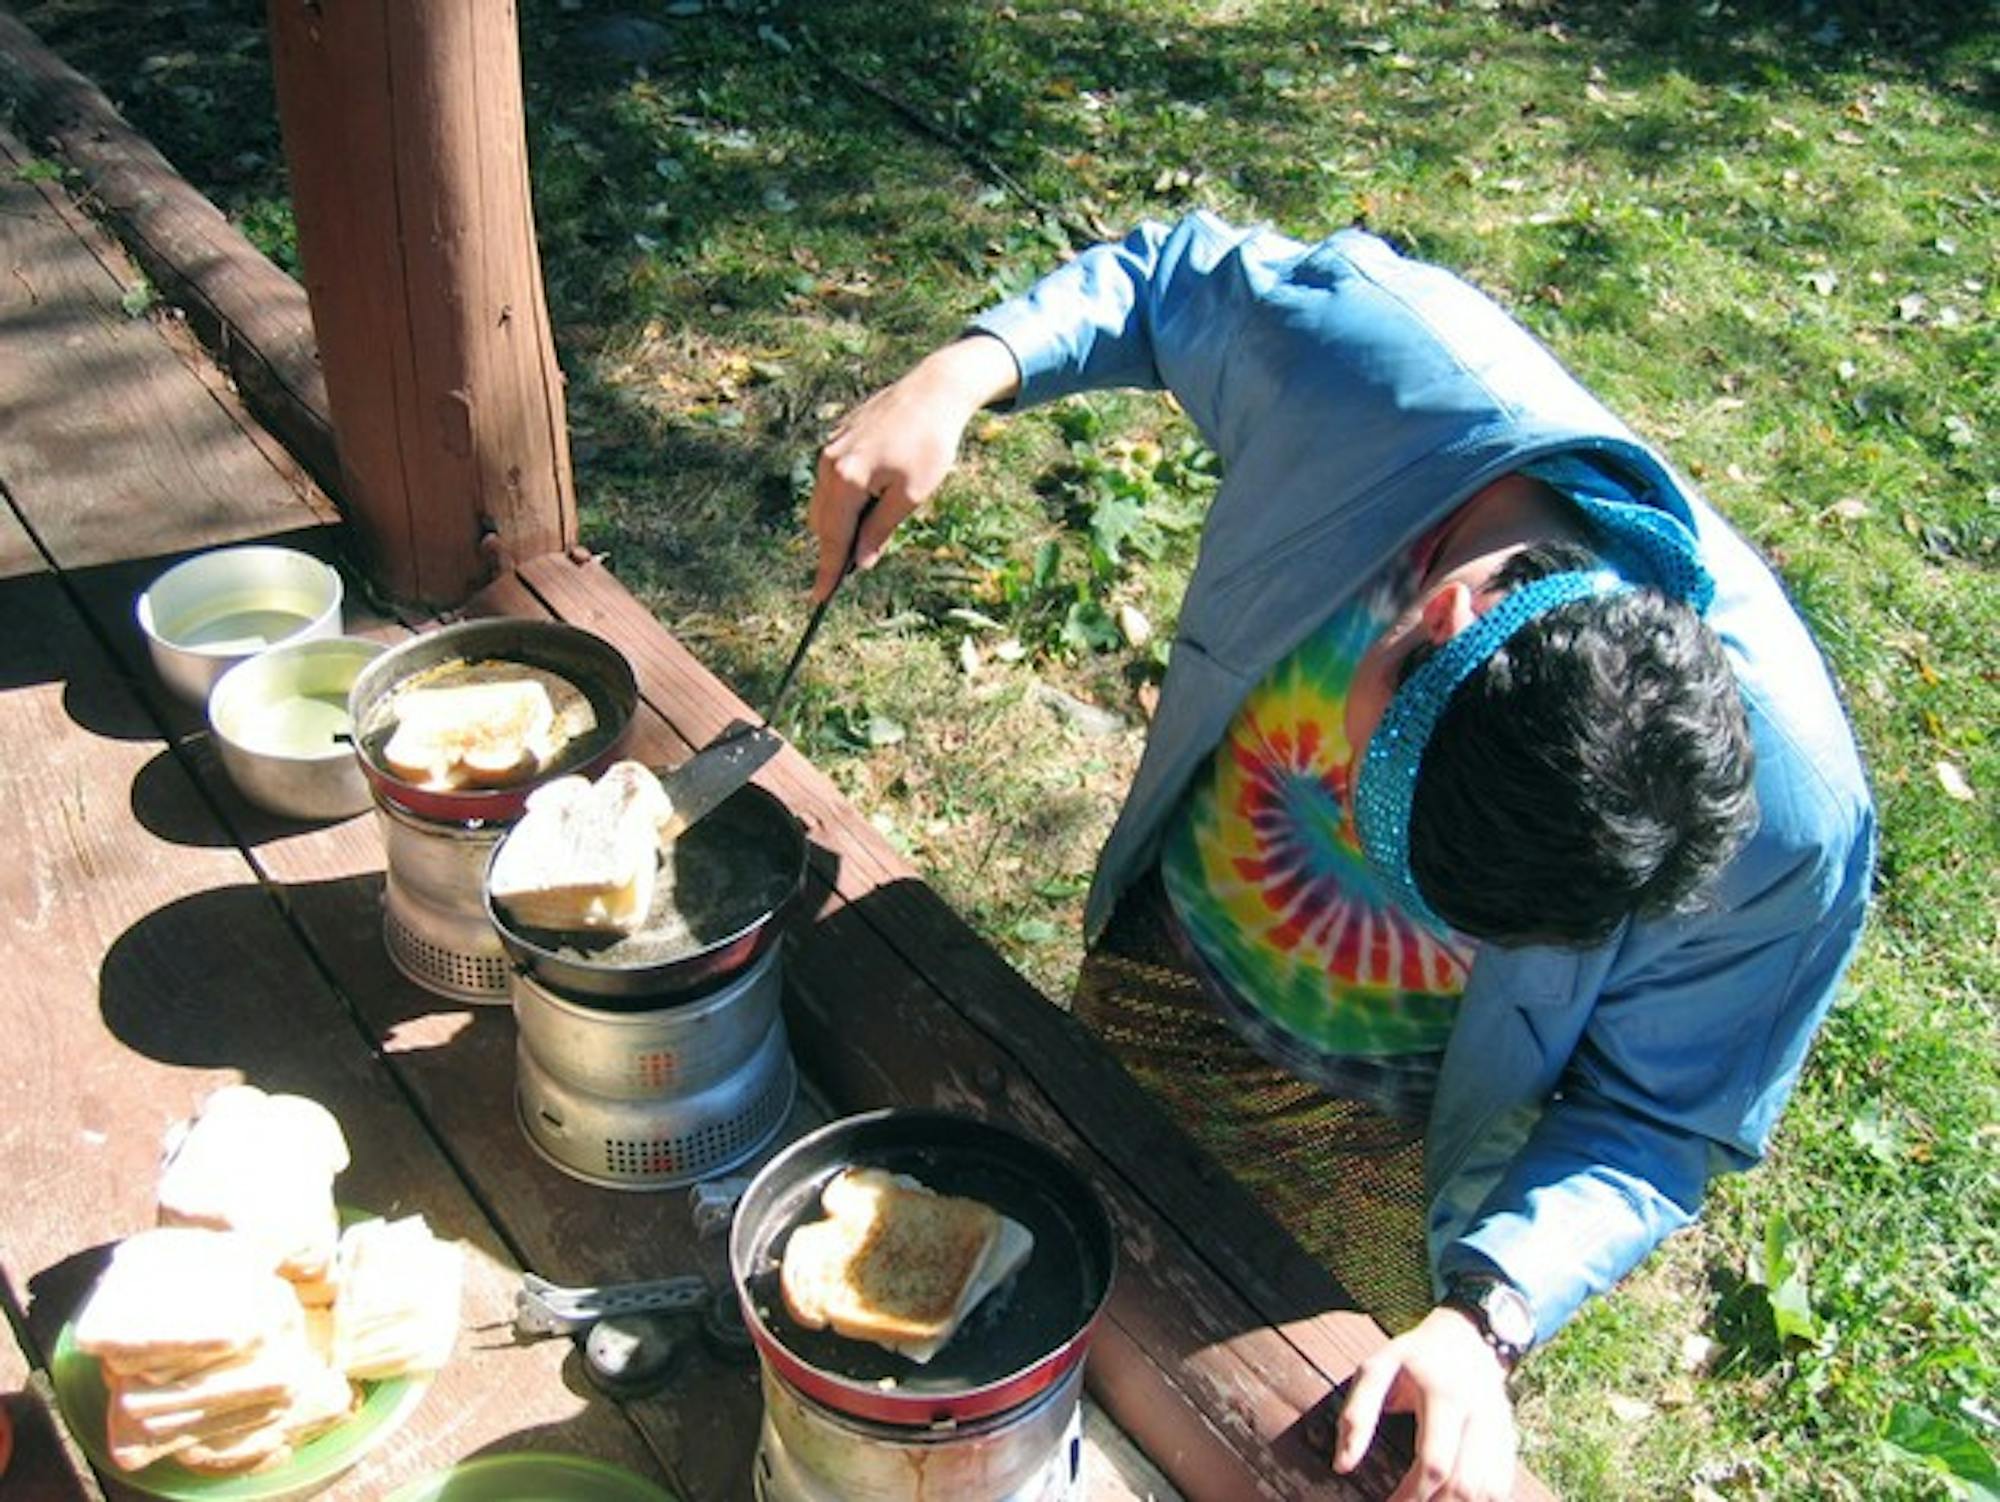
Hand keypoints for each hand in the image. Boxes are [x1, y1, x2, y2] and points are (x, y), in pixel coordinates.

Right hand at [806, 334, 1017, 599]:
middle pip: (822, 522)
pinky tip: (866, 502)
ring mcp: (830, 448)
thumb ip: (880, 529)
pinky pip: (831, 480)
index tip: (820, 599)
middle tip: (847, 573)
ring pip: (824, 501)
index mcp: (848, 479)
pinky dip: (841, 500)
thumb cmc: (930, 444)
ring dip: (838, 523)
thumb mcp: (912, 495)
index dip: (827, 572)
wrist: (932, 391)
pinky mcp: (837, 439)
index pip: (833, 537)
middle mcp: (830, 464)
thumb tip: (859, 561)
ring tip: (865, 534)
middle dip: (832, 549)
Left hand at [1333, 1305, 1517, 1501]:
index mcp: (1445, 1396)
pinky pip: (1502, 1485)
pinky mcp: (1509, 1440)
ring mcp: (1500, 1430)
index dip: (1411, 1496)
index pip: (1434, 1463)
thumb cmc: (1414, 1356)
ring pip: (1489, 1491)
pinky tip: (1453, 1501)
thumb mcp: (1377, 1368)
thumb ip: (1358, 1414)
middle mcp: (1480, 1415)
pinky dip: (1481, 1501)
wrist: (1467, 1337)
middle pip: (1465, 1485)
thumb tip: (1342, 1465)